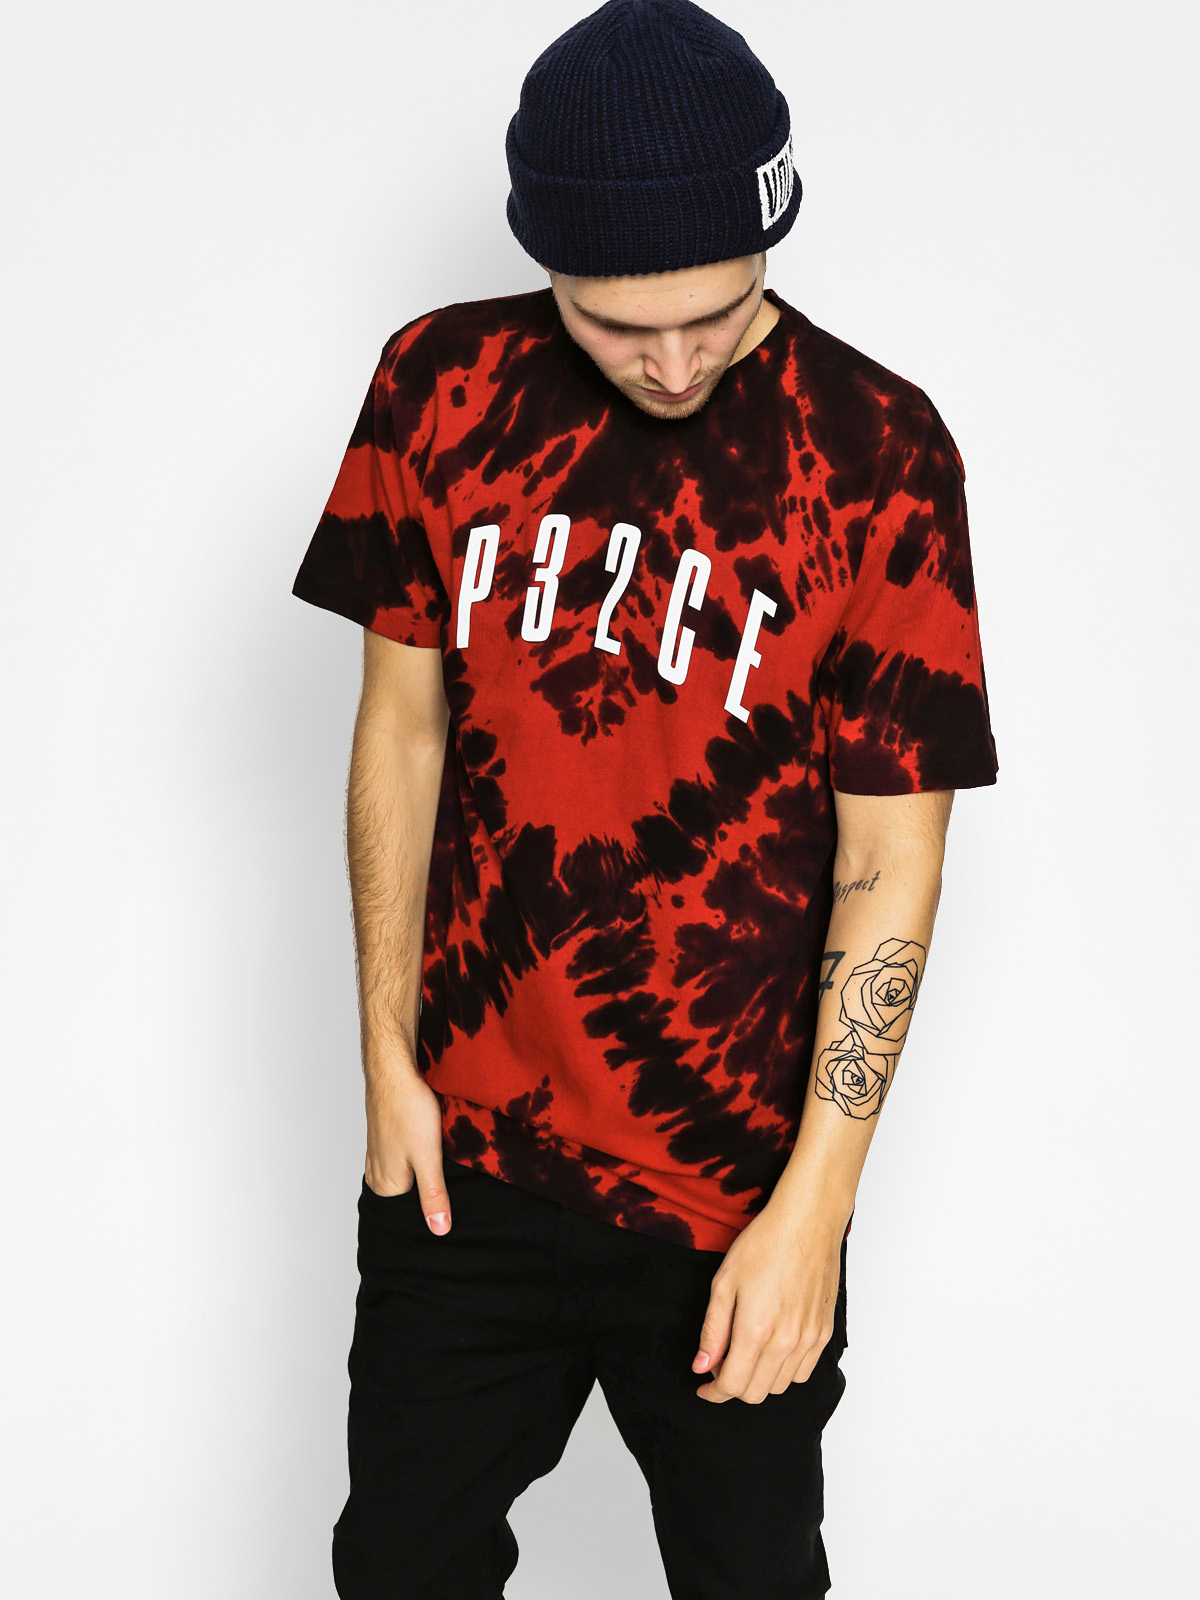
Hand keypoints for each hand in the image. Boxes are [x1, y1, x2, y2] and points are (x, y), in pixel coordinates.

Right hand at [364, 1063, 452, 1234]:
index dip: (429, 1217)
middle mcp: (378, 1173)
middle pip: (406, 1199)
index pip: (407, 1217)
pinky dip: (416, 1161)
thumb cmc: (408, 1109)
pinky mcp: (387, 1138)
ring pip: (405, 1177)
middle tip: (453, 1196)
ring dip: (422, 1178)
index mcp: (386, 1185)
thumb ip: (433, 1195)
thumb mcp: (428, 1157)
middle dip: (427, 1199)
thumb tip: (439, 1230)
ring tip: (446, 1174)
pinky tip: (431, 1152)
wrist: (394, 1069)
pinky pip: (402, 1159)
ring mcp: (380, 1154)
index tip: (451, 1217)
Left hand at [691, 1200, 845, 1403]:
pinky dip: (785, 1372)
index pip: (732, 1386)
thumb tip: (702, 1366)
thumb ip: (713, 1331)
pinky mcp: (824, 1333)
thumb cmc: (764, 1244)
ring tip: (746, 1352)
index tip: (704, 1386)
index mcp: (756, 1330)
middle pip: (756, 1393)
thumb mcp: (724, 1282)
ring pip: (780, 1386)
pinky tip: (773, 1349)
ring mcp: (809, 1339)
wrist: (807, 1222)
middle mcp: (786, 1342)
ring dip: (759, 1380)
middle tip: (721, 1364)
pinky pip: (803, 1372)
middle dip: (733, 1386)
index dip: (714, 1392)